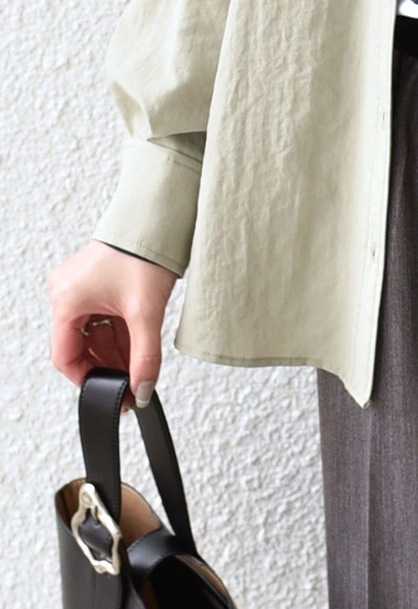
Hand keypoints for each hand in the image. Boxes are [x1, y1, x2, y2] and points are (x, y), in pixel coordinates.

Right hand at [48, 239, 178, 413]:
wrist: (160, 217)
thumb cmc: (144, 250)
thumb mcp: (146, 311)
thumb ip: (145, 356)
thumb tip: (143, 389)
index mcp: (66, 301)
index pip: (65, 357)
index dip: (88, 379)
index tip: (111, 392)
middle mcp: (67, 292)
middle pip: (80, 345)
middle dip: (106, 364)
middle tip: (131, 382)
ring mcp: (81, 284)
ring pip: (93, 331)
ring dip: (115, 349)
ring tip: (139, 366)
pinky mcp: (97, 278)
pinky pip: (102, 315)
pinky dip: (118, 331)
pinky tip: (137, 344)